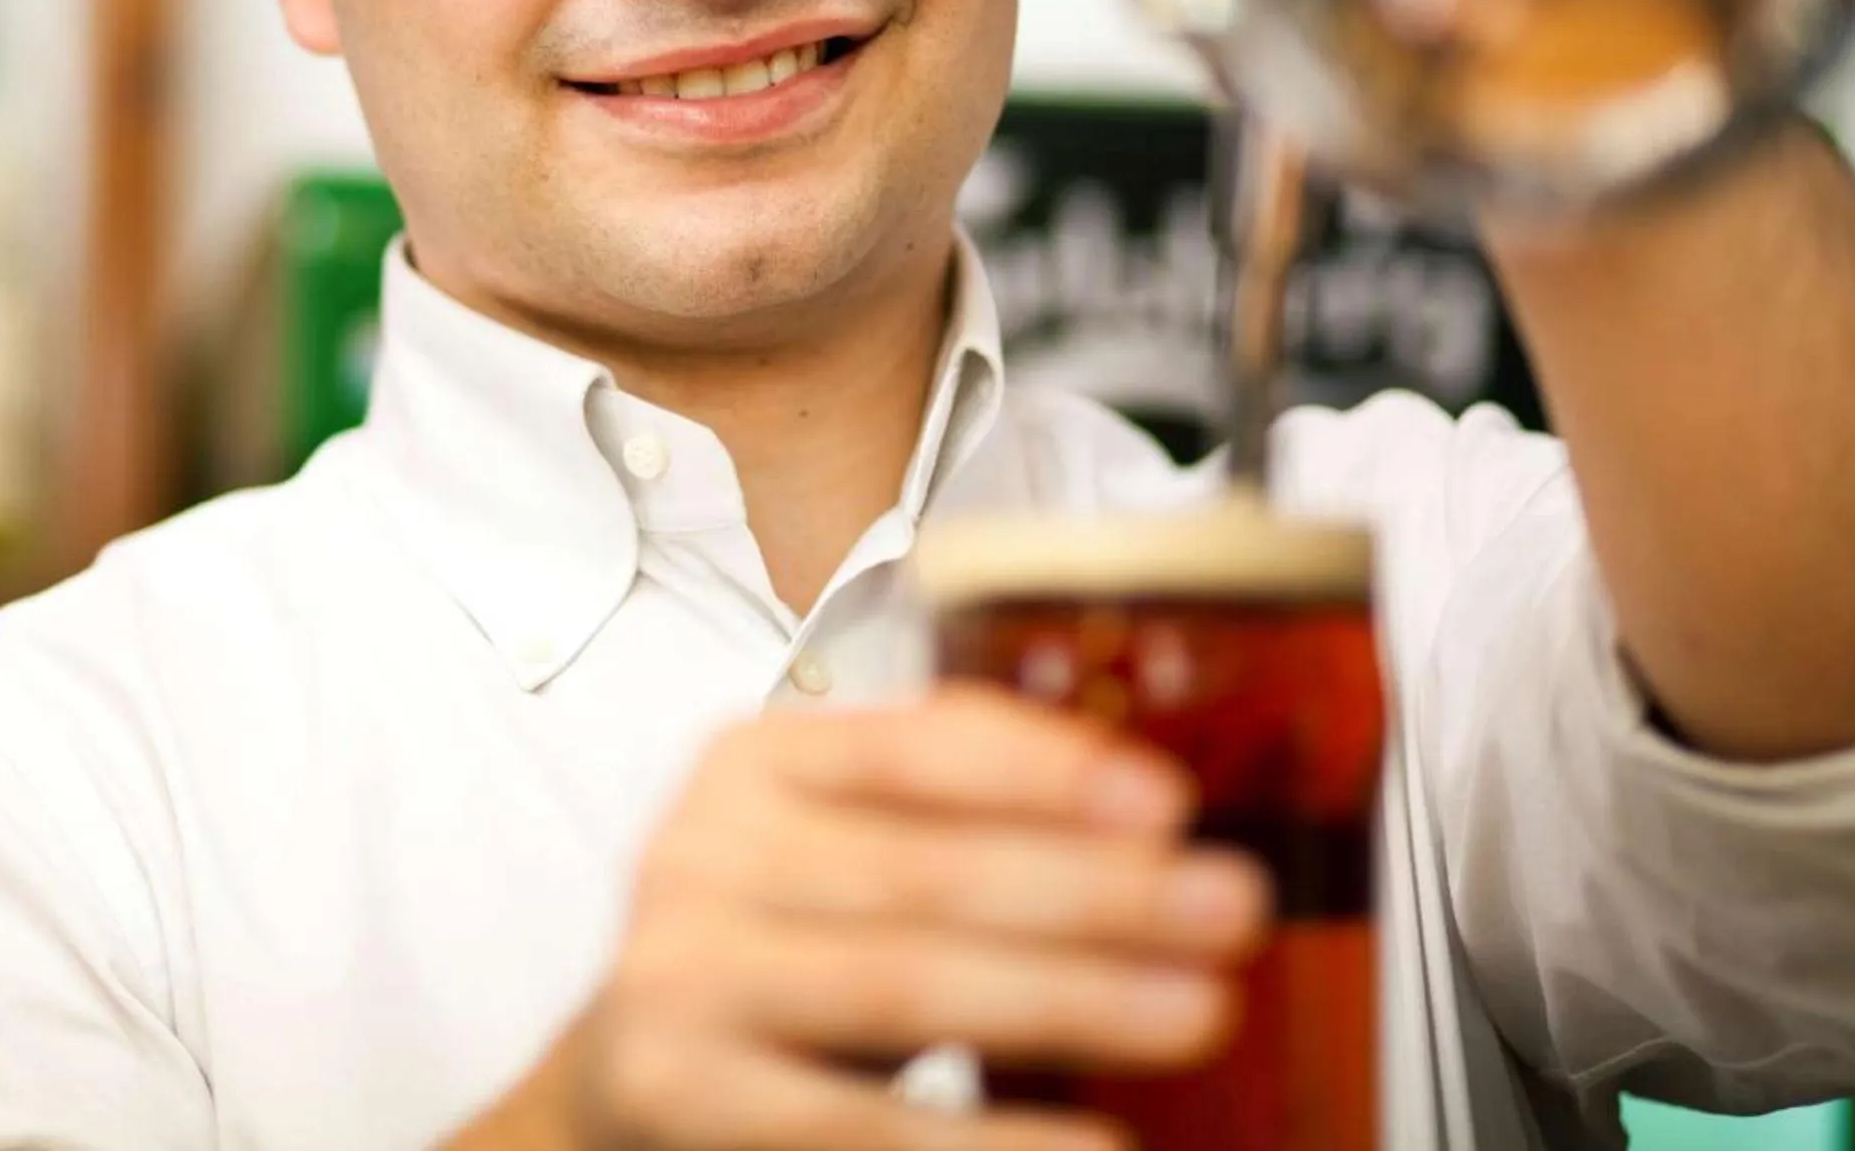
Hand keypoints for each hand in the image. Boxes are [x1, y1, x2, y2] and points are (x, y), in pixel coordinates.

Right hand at [460, 684, 1269, 1150]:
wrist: (625, 1088)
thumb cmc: (777, 958)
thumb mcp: (838, 856)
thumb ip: (952, 816)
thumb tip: (1154, 829)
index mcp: (751, 764)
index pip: (912, 743)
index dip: (1045, 769)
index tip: (1167, 803)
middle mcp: (700, 853)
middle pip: (925, 868)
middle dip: (1095, 890)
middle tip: (1230, 908)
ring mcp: (680, 977)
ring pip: (902, 982)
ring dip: (1069, 997)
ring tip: (1197, 1010)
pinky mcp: (679, 1092)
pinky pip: (859, 1123)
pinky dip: (989, 1141)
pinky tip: (1097, 1145)